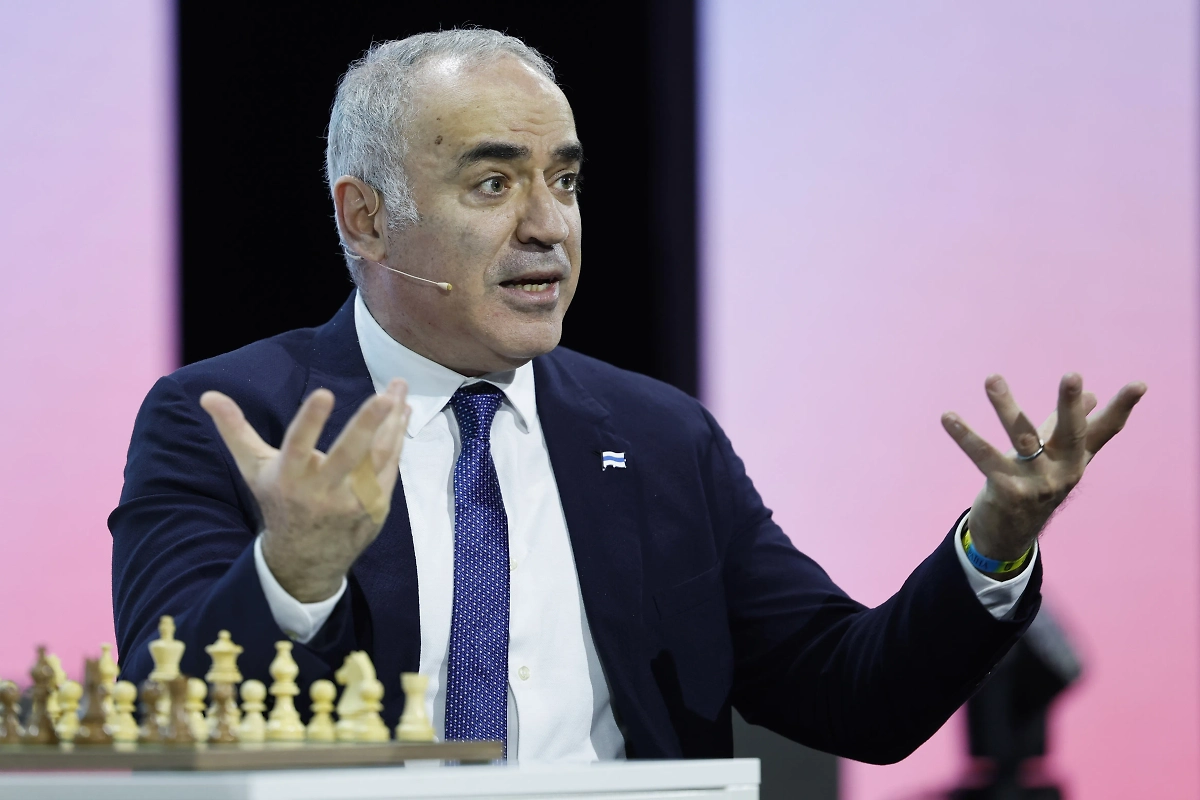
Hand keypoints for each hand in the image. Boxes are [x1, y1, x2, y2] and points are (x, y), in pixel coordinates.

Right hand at [200, 379, 410, 601]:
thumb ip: (236, 430)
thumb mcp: (254, 470)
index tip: (324, 393)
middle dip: (367, 424)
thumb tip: (208, 395)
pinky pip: (391, 467)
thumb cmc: (279, 502)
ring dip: (392, 422)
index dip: (311, 420)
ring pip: (378, 458)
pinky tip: (403, 414)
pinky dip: (398, 439)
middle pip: (348, 455)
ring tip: (399, 388)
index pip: (299, 445)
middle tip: (385, 397)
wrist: (304, 560)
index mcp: (289, 478)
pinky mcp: (375, 507)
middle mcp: (322, 492)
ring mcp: (353, 502)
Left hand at [942, 373, 1144, 569]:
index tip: (1140, 384)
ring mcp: (1036, 483)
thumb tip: (1093, 395)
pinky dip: (965, 436)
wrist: (1009, 535)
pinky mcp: (1007, 491)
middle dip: (1070, 405)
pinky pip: (984, 457)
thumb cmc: (1033, 484)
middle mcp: (1063, 471)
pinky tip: (948, 417)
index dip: (1122, 408)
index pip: (1104, 430)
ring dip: (1006, 407)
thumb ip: (1069, 425)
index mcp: (1076, 458)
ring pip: (1022, 438)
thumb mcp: (1056, 456)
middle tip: (1073, 376)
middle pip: (1070, 433)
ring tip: (992, 380)